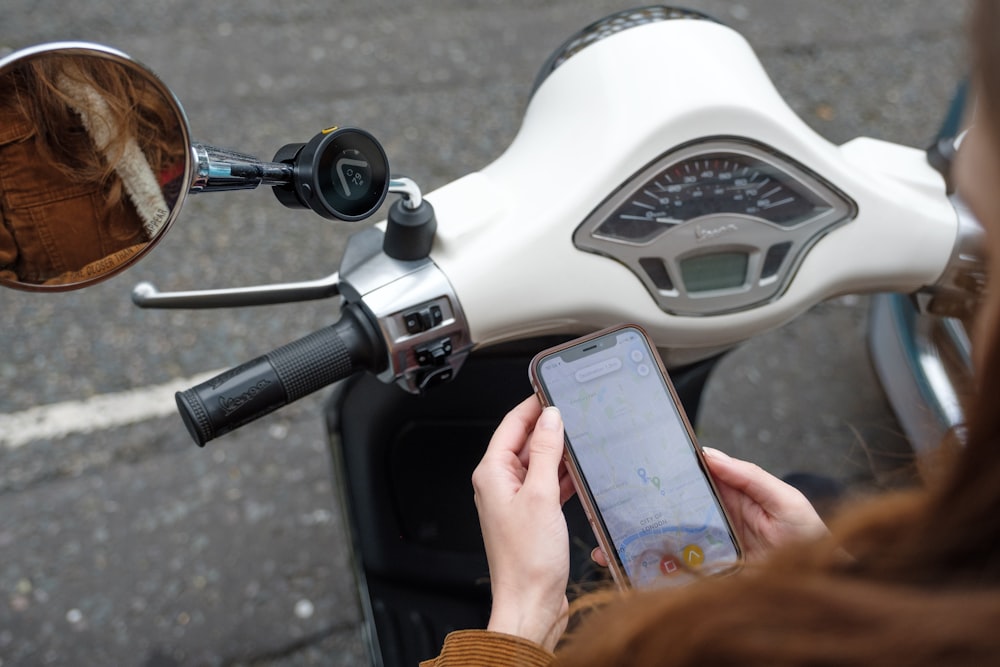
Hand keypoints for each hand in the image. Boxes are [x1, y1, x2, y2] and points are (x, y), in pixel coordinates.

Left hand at [472, 396, 575, 650]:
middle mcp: (500, 484)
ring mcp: (516, 500)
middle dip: (549, 427)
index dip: (531, 404)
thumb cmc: (527, 561)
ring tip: (583, 440)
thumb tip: (550, 417)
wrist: (531, 604)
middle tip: (575, 412)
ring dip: (559, 453)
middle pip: (525, 442)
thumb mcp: (541, 495)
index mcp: (492, 474)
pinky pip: (548, 484)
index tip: (551, 388)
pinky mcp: (533, 516)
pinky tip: (581, 472)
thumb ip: (547, 453)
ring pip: (539, 463)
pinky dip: (564, 477)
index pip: (510, 425)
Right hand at [591, 448, 826, 566]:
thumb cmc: (811, 541)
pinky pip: (673, 575)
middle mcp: (712, 524)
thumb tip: (708, 454)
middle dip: (637, 510)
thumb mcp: (785, 500)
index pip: (689, 480)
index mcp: (728, 498)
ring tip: (609, 544)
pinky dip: (649, 572)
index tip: (636, 466)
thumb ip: (749, 476)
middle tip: (610, 505)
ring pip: (663, 544)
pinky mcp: (704, 579)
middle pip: (668, 513)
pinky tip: (629, 568)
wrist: (826, 586)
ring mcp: (706, 553)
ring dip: (635, 543)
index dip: (663, 473)